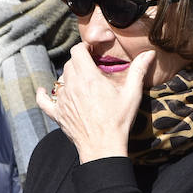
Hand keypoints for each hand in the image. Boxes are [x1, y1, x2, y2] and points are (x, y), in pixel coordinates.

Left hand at [37, 44, 154, 162]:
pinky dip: (43, 94)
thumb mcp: (133, 94)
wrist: (103, 146)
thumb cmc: (119, 120)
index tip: (91, 50)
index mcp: (89, 78)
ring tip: (81, 82)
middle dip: (79, 62)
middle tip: (91, 66)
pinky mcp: (57, 113)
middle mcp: (72, 85)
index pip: (78, 51)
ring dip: (69, 77)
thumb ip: (139, 71)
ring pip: (60, 79)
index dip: (84, 47)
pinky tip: (43, 90)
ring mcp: (62, 100)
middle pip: (70, 64)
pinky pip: (44, 101)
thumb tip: (149, 53)